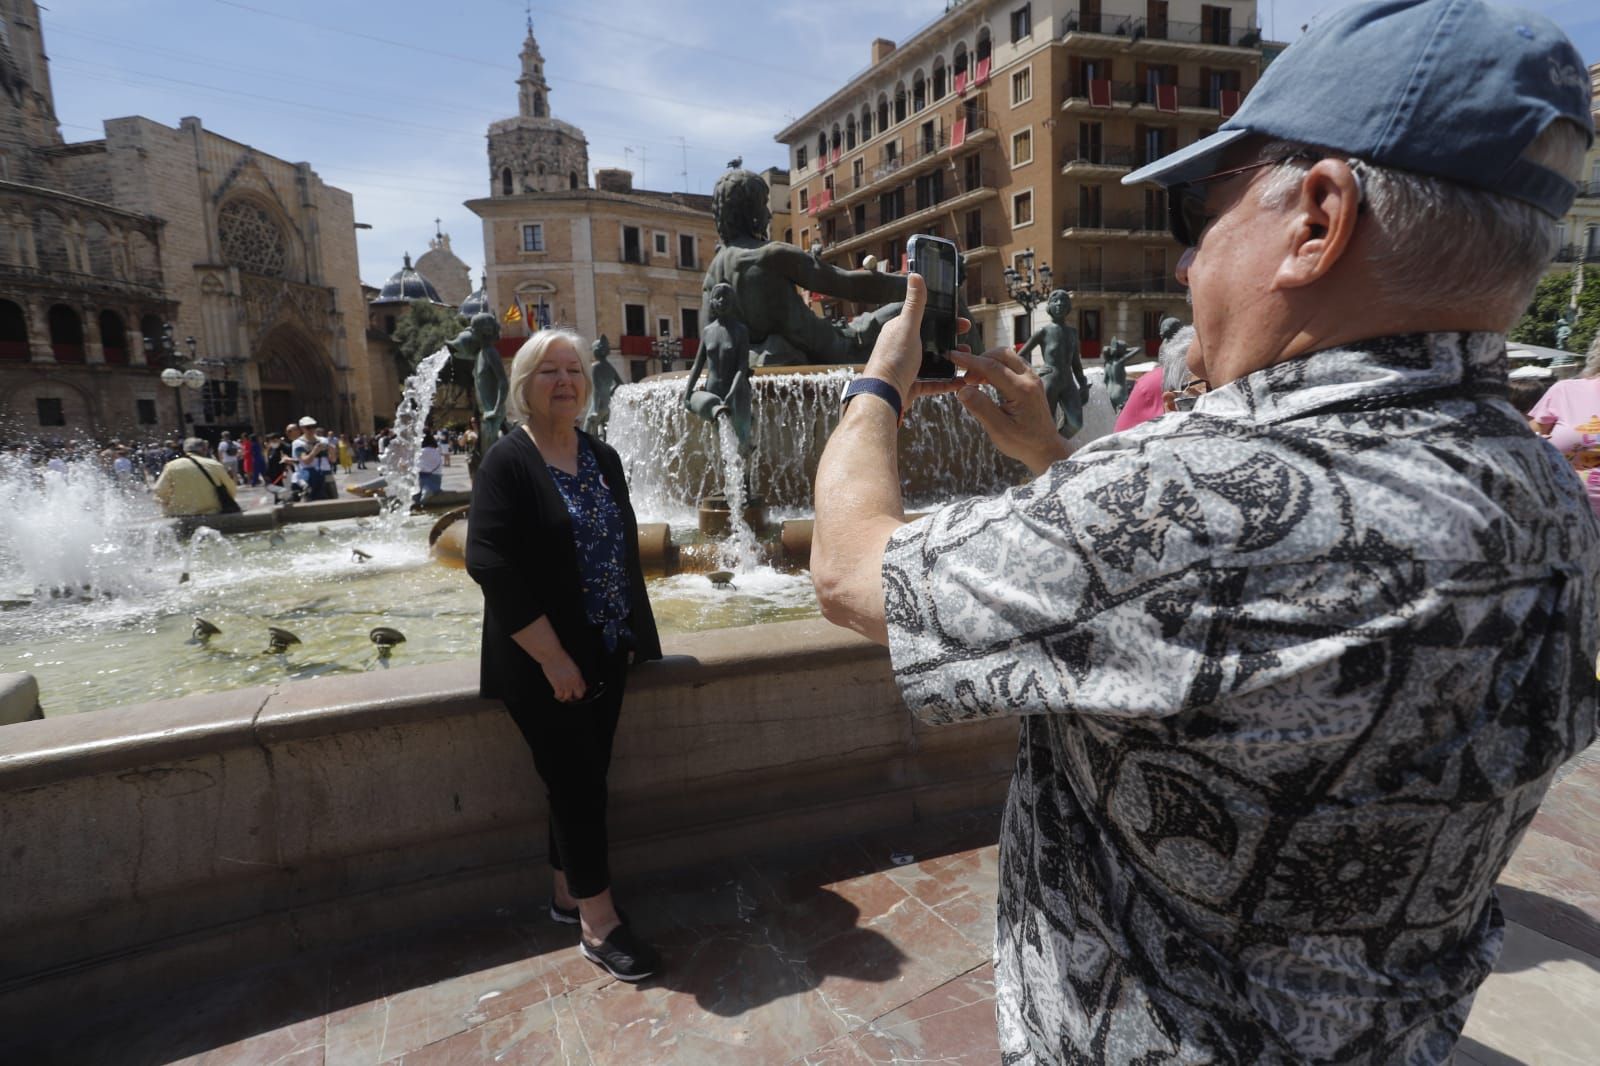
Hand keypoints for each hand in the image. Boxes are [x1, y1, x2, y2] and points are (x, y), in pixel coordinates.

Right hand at [539, 650, 586, 701]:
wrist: (552, 655)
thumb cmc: (560, 658)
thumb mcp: (572, 666)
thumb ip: (575, 674)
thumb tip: (575, 680)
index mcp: (578, 676)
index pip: (584, 689)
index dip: (580, 691)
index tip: (576, 692)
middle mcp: (573, 681)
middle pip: (579, 695)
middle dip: (575, 697)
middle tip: (570, 696)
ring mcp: (566, 684)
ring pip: (568, 698)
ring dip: (565, 698)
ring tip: (562, 696)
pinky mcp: (557, 685)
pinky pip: (560, 696)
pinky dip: (557, 697)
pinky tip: (556, 694)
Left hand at [860, 273, 973, 406]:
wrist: (884, 395)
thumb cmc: (893, 359)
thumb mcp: (907, 327)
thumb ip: (914, 304)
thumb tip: (915, 275)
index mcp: (900, 331)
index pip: (926, 320)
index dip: (945, 320)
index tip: (963, 323)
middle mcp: (903, 347)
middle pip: (933, 342)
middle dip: (953, 343)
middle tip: (969, 346)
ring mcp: (908, 367)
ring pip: (936, 362)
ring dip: (954, 362)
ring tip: (969, 363)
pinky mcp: (913, 385)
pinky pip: (935, 382)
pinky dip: (949, 382)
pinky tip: (962, 381)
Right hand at [949, 347, 1070, 474]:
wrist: (1046, 449)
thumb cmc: (1024, 443)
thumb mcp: (998, 430)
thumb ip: (980, 408)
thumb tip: (962, 390)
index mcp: (1022, 391)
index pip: (991, 367)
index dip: (970, 361)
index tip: (952, 357)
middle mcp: (1030, 379)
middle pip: (1001, 354)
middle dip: (979, 360)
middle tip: (966, 379)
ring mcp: (1032, 378)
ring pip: (1007, 356)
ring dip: (988, 362)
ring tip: (974, 381)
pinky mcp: (1031, 381)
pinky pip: (1012, 364)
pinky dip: (996, 367)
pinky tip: (986, 381)